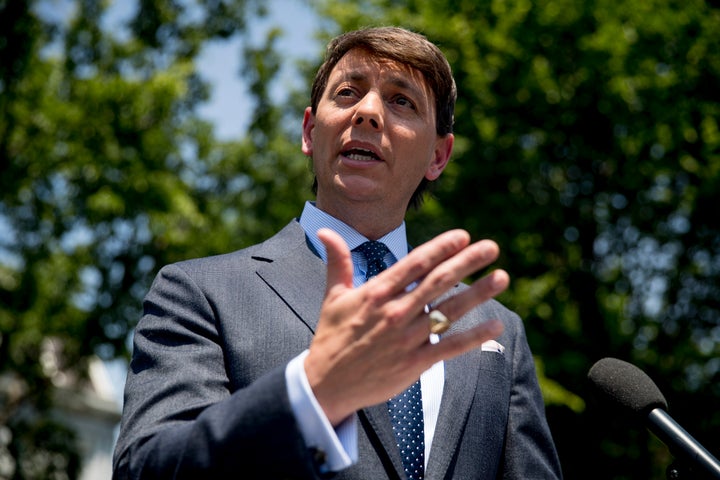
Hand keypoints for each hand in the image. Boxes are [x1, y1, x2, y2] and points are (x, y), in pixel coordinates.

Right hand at [304, 228, 508, 425]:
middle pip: (438, 281)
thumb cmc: (332, 338)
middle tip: (492, 247)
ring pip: (449, 310)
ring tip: (502, 277)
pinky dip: (474, 337)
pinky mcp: (414, 363)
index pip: (415, 264)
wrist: (326, 384)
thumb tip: (325, 231)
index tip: (463, 235)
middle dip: (467, 261)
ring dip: (478, 293)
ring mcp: (407, 338)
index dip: (441, 247)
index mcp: (377, 293)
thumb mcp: (333, 296)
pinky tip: (496, 325)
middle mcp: (396, 312)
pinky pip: (450, 347)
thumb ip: (337, 262)